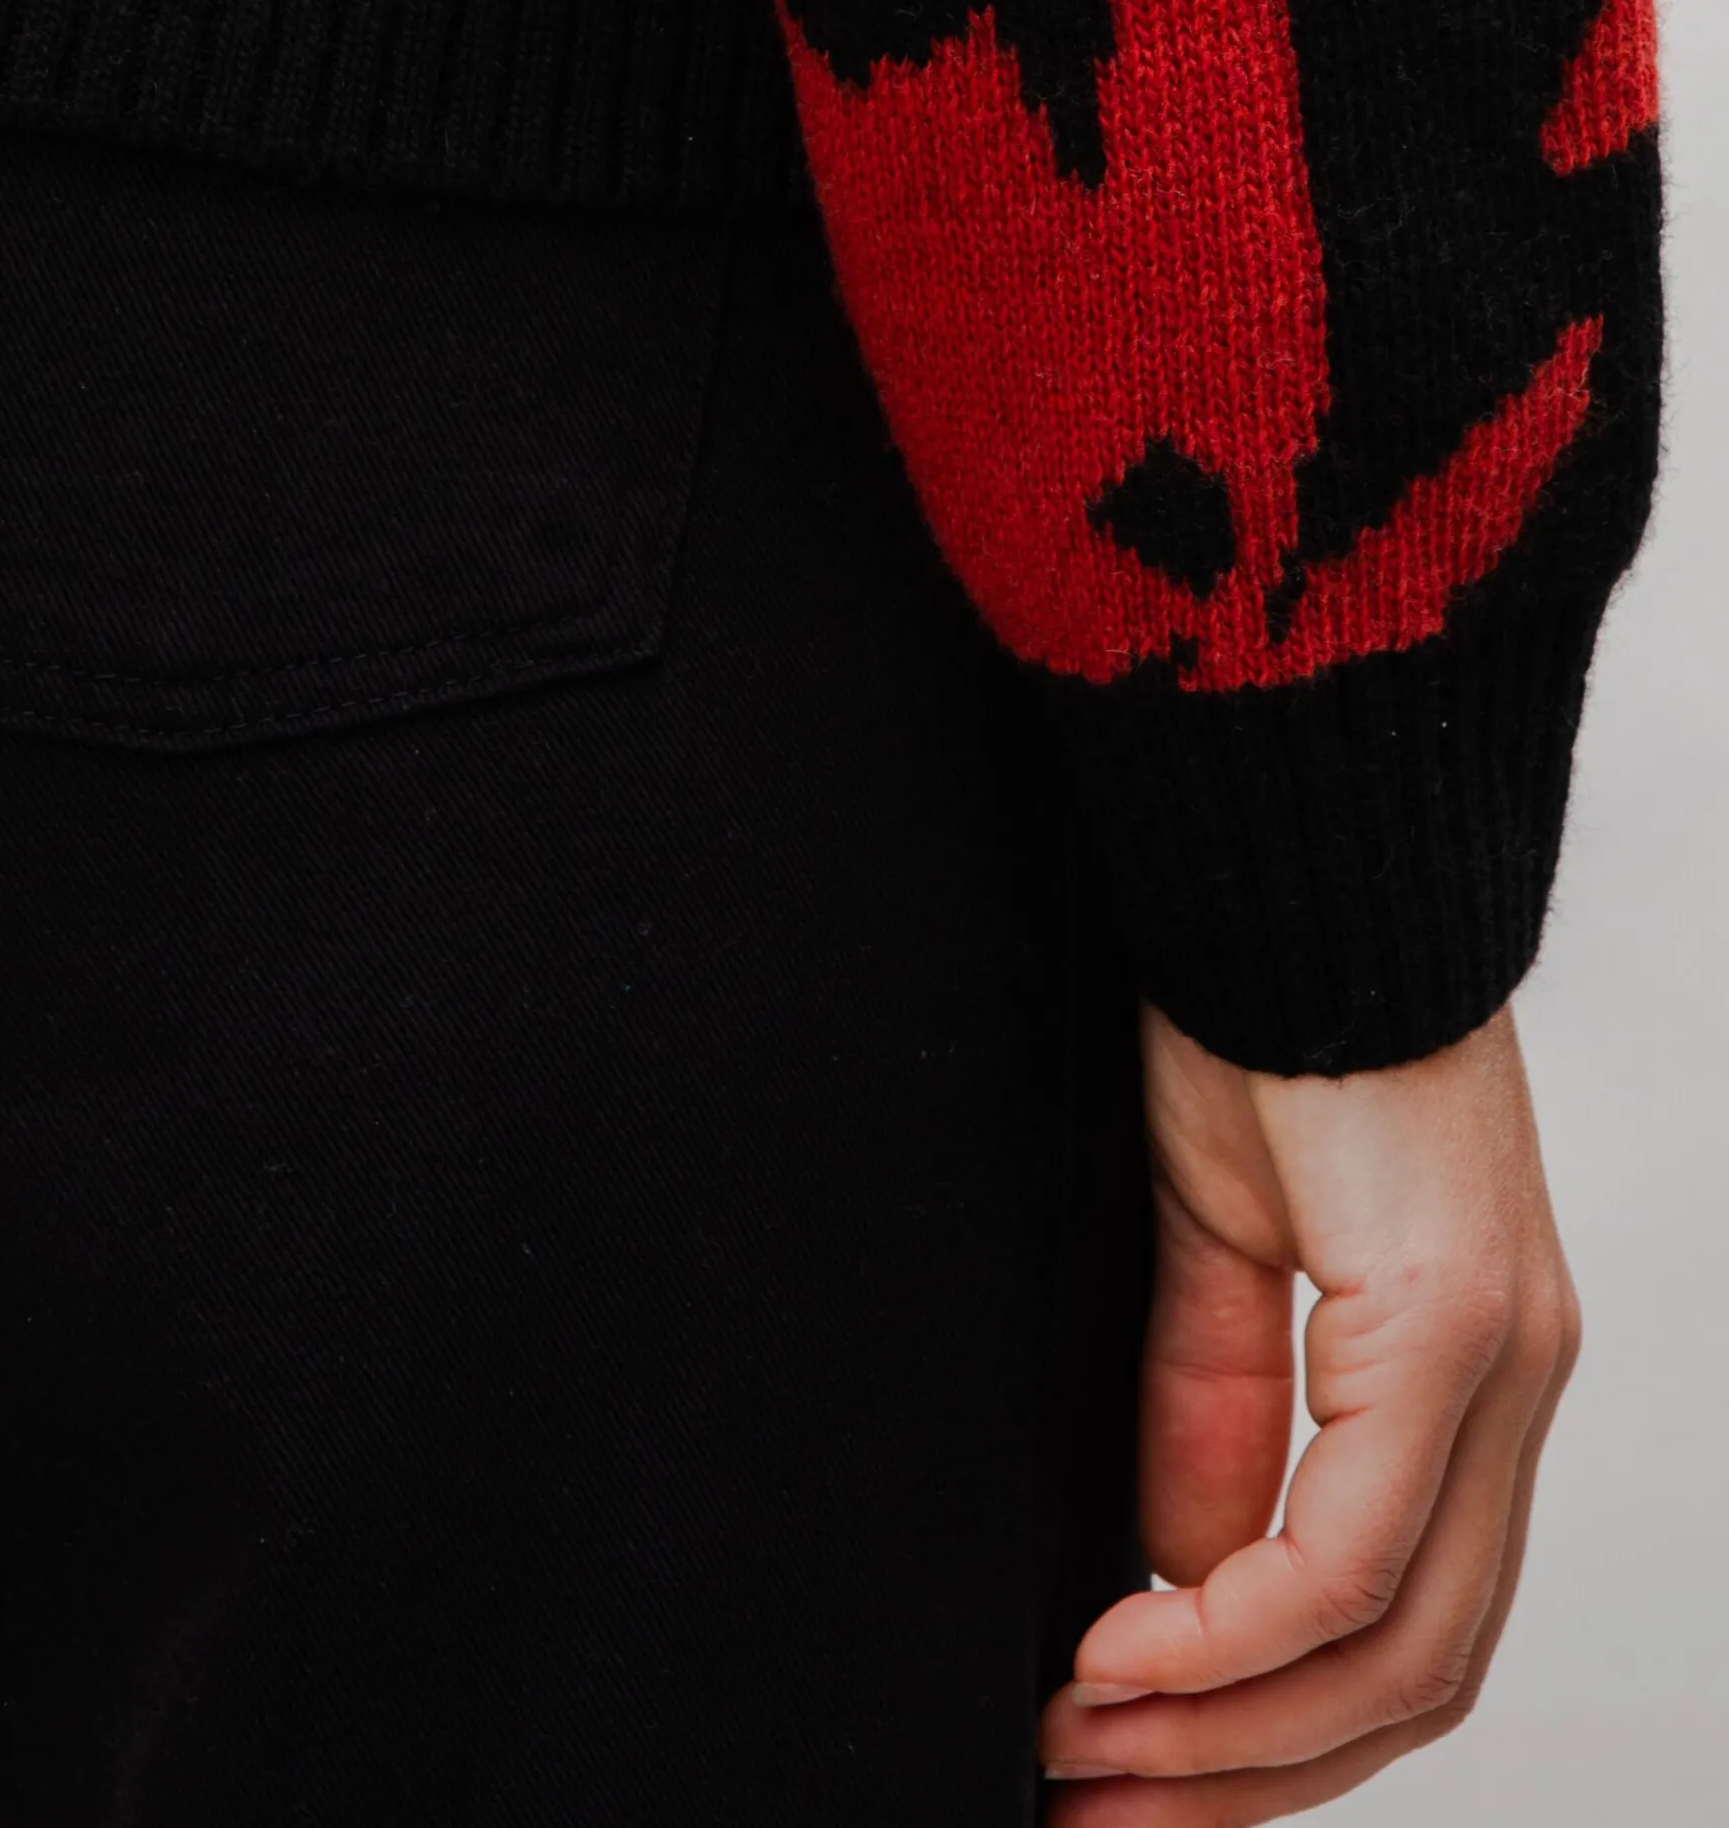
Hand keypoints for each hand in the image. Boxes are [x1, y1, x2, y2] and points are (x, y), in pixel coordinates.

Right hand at [1037, 1001, 1580, 1822]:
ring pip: (1399, 1640)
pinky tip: (1127, 1656)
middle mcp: (1513, 1383)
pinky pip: (1354, 1545)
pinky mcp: (1452, 1323)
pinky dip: (1238, 1632)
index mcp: (1469, 1367)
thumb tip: (1178, 1584)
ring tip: (1092, 1757)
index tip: (1128, 1772)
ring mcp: (1501, 1359)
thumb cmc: (1260, 1024)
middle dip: (1248, 1773)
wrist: (1298, 871)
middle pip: (1415, 1667)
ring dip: (1234, 1731)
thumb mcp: (1219, 1246)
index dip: (1270, 1727)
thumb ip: (1215, 1414)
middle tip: (1100, 1816)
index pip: (1407, 1616)